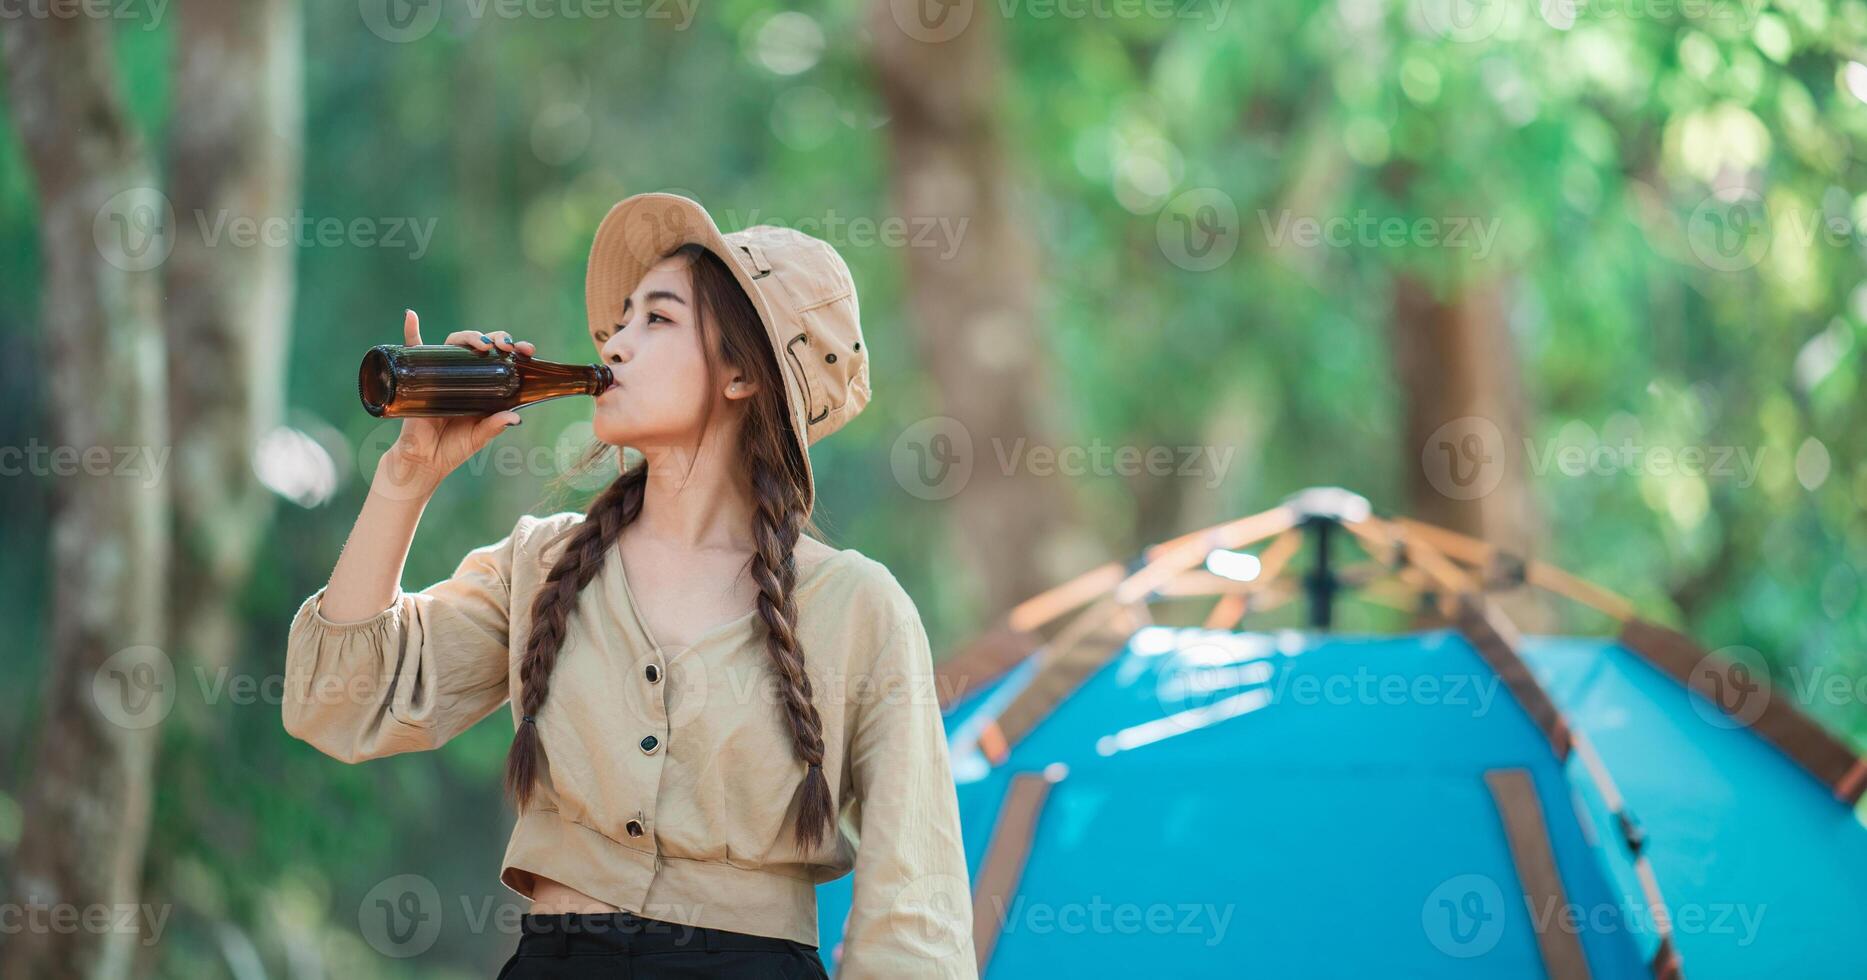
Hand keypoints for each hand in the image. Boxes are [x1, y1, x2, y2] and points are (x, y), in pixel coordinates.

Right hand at [375, 311, 537, 496]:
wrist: (424, 461)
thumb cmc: (453, 447)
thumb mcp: (479, 436)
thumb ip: (495, 426)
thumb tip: (516, 417)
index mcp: (481, 385)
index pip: (500, 358)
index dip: (515, 349)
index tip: (528, 351)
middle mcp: (462, 374)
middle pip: (480, 345)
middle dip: (497, 338)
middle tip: (507, 346)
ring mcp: (440, 373)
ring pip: (455, 343)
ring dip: (469, 335)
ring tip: (482, 343)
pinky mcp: (418, 377)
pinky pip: (412, 350)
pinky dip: (411, 332)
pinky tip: (411, 316)